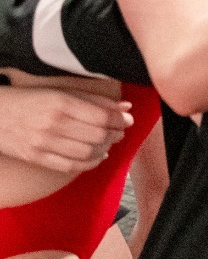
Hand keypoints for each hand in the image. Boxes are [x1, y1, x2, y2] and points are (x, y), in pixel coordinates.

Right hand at [0, 75, 129, 173]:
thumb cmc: (29, 100)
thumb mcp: (60, 92)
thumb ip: (94, 100)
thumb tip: (126, 107)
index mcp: (60, 103)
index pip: (101, 115)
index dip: (120, 120)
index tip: (126, 119)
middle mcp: (52, 123)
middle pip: (97, 135)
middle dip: (115, 134)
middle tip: (119, 132)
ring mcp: (43, 143)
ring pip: (87, 152)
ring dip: (104, 149)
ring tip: (108, 143)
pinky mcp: (36, 157)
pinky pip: (71, 166)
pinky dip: (90, 163)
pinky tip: (97, 156)